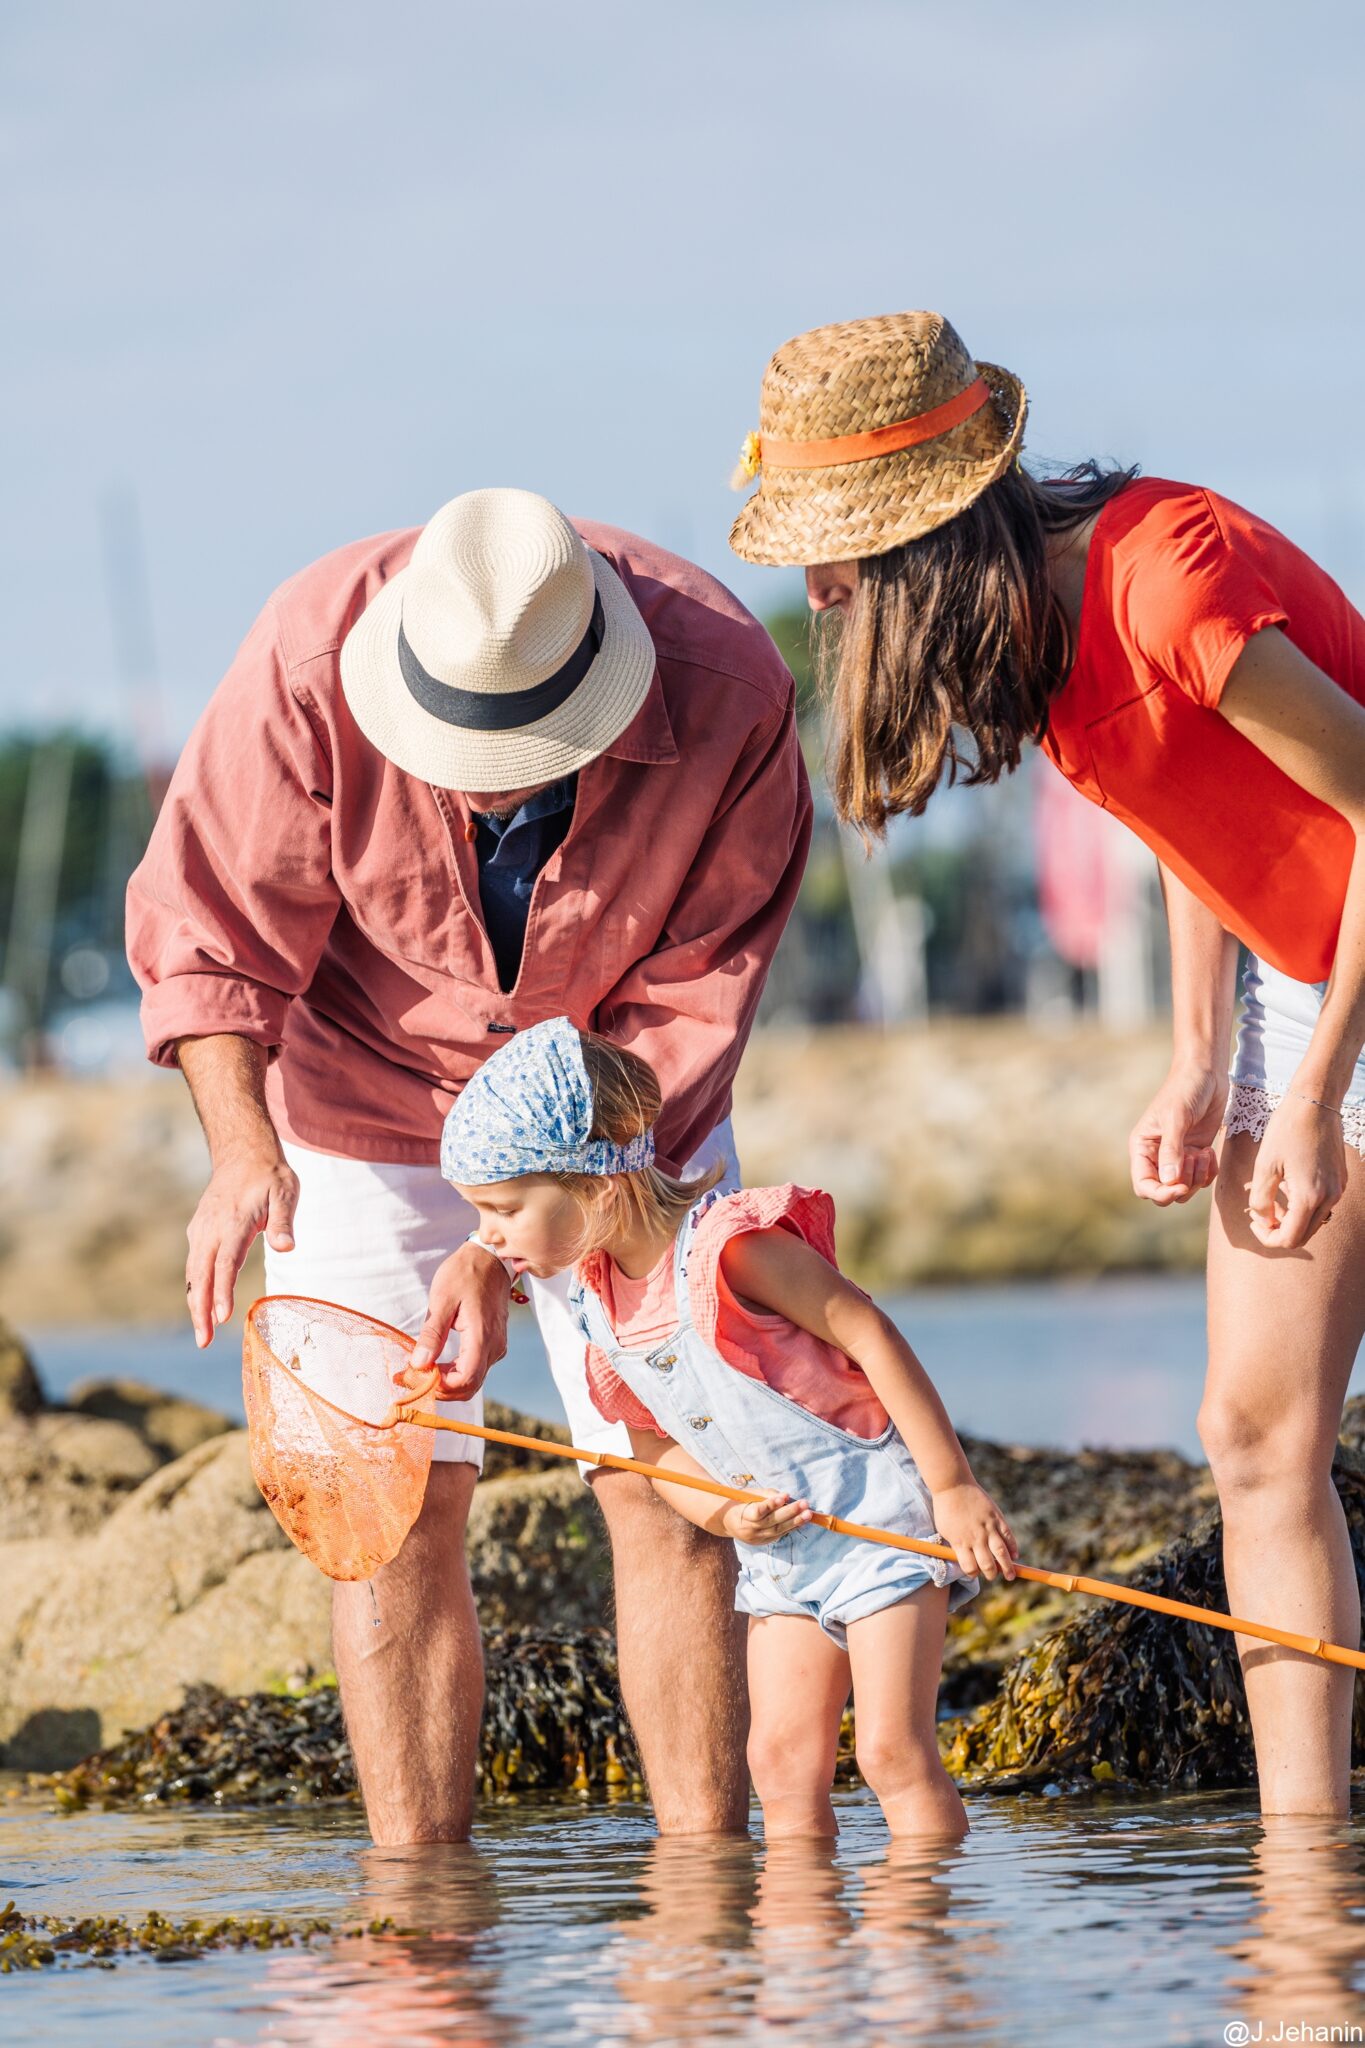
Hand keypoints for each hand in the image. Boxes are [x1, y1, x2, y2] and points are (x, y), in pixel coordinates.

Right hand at [185, 1146, 298, 1347]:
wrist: (242, 1152)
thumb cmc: (269, 1175)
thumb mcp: (286, 1192)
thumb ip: (284, 1221)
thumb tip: (286, 1248)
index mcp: (234, 1222)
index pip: (226, 1262)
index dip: (222, 1291)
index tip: (222, 1317)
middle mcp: (211, 1228)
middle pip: (201, 1274)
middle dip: (201, 1309)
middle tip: (204, 1341)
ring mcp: (201, 1230)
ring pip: (194, 1272)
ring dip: (195, 1303)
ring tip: (202, 1334)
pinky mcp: (199, 1231)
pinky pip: (194, 1264)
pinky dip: (195, 1287)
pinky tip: (200, 1307)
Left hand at [409, 1243, 510, 1396]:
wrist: (489, 1258)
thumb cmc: (464, 1274)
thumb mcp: (442, 1300)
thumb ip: (432, 1334)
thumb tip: (419, 1364)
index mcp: (482, 1336)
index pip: (466, 1379)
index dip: (441, 1386)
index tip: (416, 1376)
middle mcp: (494, 1346)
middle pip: (470, 1386)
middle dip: (441, 1389)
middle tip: (412, 1378)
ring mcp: (496, 1346)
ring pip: (473, 1380)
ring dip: (447, 1383)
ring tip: (419, 1371)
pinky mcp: (493, 1343)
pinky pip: (475, 1368)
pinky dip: (455, 1373)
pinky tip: (436, 1364)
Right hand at [723, 1489, 811, 1545]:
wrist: (726, 1521)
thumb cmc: (740, 1502)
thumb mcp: (748, 1495)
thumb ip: (766, 1495)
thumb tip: (785, 1497)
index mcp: (742, 1515)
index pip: (758, 1511)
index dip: (771, 1504)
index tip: (785, 1496)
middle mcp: (749, 1529)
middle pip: (771, 1522)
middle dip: (789, 1512)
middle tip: (804, 1503)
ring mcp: (756, 1538)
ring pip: (777, 1530)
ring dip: (795, 1522)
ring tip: (808, 1514)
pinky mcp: (762, 1542)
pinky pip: (779, 1535)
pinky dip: (791, 1527)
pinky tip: (802, 1521)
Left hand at [930, 1482, 1018, 1582]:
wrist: (953, 1485)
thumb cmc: (945, 1508)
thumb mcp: (944, 1530)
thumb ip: (955, 1545)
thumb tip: (962, 1558)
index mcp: (960, 1543)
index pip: (970, 1568)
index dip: (973, 1573)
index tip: (975, 1572)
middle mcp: (975, 1538)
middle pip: (987, 1564)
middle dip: (991, 1574)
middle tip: (993, 1576)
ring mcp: (988, 1528)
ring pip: (1001, 1553)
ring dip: (1007, 1567)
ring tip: (1011, 1576)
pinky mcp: (996, 1518)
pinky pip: (1008, 1536)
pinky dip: (1013, 1547)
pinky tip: (1014, 1555)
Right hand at [1129, 1060, 1227, 1204]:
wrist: (1206, 1072)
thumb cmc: (1185, 1089)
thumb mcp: (1176, 1118)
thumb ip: (1171, 1150)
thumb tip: (1168, 1182)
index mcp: (1143, 1147)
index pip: (1143, 1185)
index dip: (1159, 1193)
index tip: (1179, 1186)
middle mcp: (1157, 1155)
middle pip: (1164, 1191)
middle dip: (1182, 1185)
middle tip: (1194, 1161)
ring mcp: (1178, 1156)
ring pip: (1185, 1188)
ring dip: (1197, 1177)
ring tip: (1203, 1152)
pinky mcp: (1197, 1153)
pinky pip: (1202, 1178)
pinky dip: (1209, 1172)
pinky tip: (1210, 1151)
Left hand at [1245, 1091, 1346, 1249]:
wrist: (1315, 1103)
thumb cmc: (1286, 1130)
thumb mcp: (1264, 1165)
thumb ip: (1260, 1200)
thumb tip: (1262, 1220)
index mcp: (1309, 1197)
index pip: (1289, 1239)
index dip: (1267, 1237)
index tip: (1253, 1223)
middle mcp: (1329, 1198)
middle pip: (1303, 1235)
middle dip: (1279, 1230)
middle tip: (1260, 1213)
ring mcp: (1337, 1190)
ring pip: (1313, 1222)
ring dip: (1291, 1218)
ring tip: (1274, 1196)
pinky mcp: (1340, 1181)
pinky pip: (1321, 1205)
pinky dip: (1303, 1206)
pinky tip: (1289, 1184)